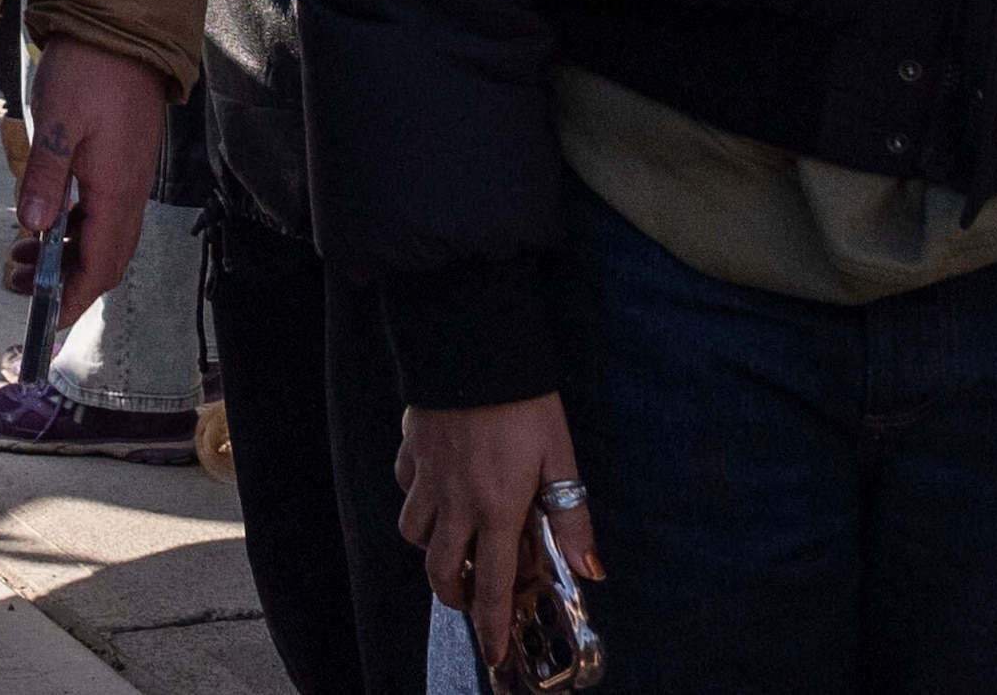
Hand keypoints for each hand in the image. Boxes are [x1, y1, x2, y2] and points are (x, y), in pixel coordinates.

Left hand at [17, 38, 172, 332]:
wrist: (122, 28)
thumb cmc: (92, 70)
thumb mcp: (58, 123)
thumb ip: (45, 177)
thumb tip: (33, 227)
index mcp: (117, 191)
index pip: (100, 266)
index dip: (74, 298)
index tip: (47, 319)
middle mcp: (128, 192)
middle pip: (105, 260)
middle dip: (65, 283)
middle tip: (21, 287)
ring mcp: (126, 177)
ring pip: (101, 237)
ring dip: (65, 255)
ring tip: (22, 257)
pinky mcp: (119, 162)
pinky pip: (100, 212)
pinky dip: (72, 227)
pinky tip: (45, 219)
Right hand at [395, 393, 599, 670]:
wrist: (474, 344)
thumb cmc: (525, 401)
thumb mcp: (560, 457)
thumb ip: (572, 516)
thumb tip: (591, 567)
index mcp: (496, 507)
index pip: (488, 583)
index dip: (490, 624)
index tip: (492, 651)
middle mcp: (455, 499)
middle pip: (438, 568)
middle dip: (452, 594)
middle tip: (469, 597)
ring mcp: (427, 473)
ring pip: (414, 531)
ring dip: (432, 546)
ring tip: (454, 539)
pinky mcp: (411, 445)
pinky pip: (405, 486)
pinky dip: (417, 496)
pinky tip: (437, 485)